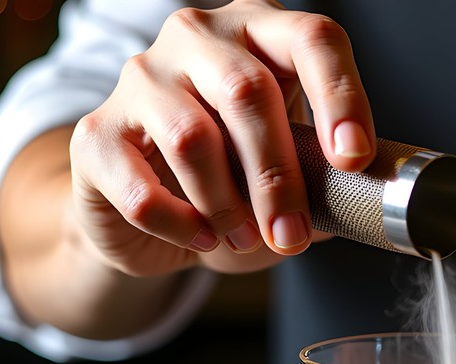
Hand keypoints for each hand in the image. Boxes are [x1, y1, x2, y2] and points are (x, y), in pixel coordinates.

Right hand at [68, 0, 374, 276]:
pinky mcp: (97, 135)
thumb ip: (323, 177)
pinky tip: (201, 239)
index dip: (340, 98)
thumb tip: (358, 206)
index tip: (354, 160)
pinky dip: (180, 225)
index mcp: (260, 32)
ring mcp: (140, 78)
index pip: (312, 39)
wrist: (151, 212)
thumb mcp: (289, 170)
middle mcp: (197, 38)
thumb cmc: (233, 180)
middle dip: (279, 176)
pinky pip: (141, 188)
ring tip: (247, 240)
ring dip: (228, 206)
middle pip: (248, 91)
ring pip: (192, 138)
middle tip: (292, 235)